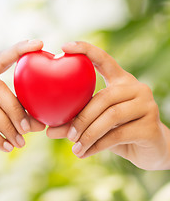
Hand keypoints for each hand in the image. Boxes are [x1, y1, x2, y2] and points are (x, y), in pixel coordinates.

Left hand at [47, 41, 169, 169]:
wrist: (151, 149)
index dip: (85, 50)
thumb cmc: (118, 131)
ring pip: (110, 116)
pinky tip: (85, 153)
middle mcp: (136, 88)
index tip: (64, 46)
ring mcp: (146, 105)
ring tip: (75, 148)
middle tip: (68, 134)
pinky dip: (97, 146)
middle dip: (81, 118)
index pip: (104, 59)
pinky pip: (117, 135)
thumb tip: (48, 131)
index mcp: (121, 81)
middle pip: (103, 97)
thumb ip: (75, 123)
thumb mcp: (96, 124)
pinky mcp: (150, 126)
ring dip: (88, 134)